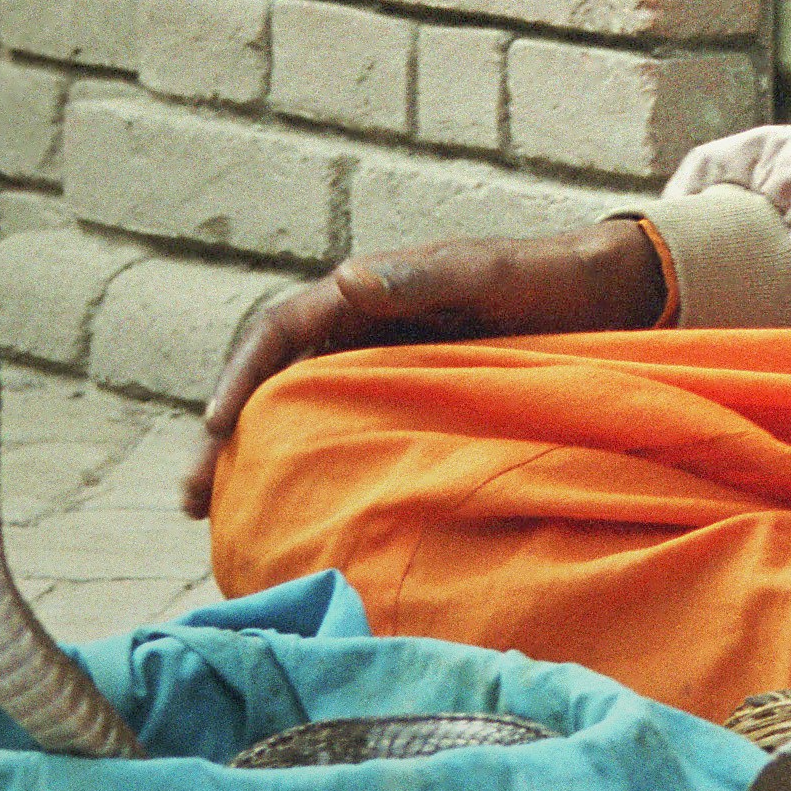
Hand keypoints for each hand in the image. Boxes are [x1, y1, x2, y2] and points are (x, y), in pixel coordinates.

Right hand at [179, 220, 668, 515]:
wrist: (596, 299)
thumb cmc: (540, 278)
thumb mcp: (486, 273)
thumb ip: (426, 278)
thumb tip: (348, 284)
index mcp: (363, 293)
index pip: (278, 330)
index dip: (240, 376)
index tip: (219, 427)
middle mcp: (356, 330)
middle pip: (268, 381)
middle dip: (224, 434)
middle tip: (193, 497)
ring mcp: (375, 371)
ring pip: (294, 414)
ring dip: (254, 459)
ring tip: (221, 517)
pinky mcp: (401, 404)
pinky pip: (339, 436)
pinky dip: (305, 470)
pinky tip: (294, 515)